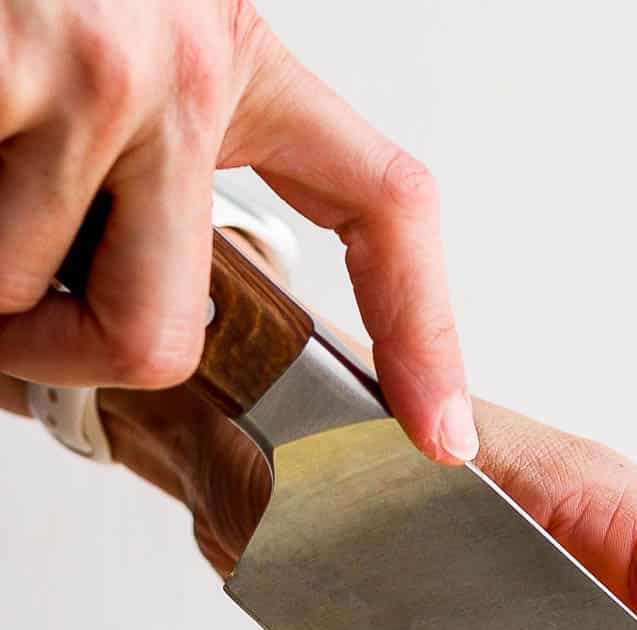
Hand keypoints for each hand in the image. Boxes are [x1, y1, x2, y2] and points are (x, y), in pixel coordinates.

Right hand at [0, 0, 474, 461]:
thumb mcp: (134, 38)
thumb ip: (163, 164)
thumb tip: (144, 319)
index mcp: (235, 60)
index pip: (383, 206)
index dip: (425, 334)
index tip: (443, 434)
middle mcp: (183, 67)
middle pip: (156, 334)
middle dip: (59, 350)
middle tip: (11, 314)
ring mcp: (94, 70)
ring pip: (20, 291)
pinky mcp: (3, 64)